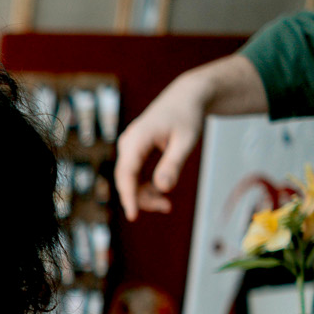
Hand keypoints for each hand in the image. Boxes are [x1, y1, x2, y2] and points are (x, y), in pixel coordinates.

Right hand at [113, 78, 208, 220]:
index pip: (126, 173)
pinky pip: (134, 174)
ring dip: (144, 194)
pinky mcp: (134, 150)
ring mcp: (129, 147)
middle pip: (125, 179)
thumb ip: (174, 164)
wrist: (186, 97)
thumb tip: (163, 189)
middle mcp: (128, 143)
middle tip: (166, 208)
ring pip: (129, 179)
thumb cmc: (187, 116)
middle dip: (141, 198)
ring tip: (167, 204)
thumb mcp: (186, 141)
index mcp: (137, 138)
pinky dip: (145, 185)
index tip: (133, 216)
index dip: (128, 196)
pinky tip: (161, 191)